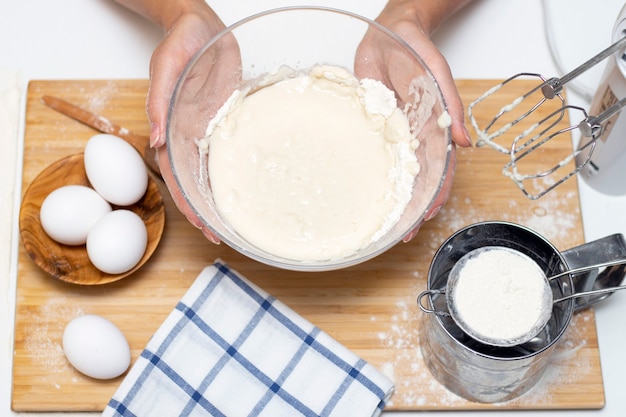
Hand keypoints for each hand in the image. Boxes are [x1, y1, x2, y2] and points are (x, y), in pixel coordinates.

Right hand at [143, 3, 227, 243]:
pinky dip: (233, 169)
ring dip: (218, 194)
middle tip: (220, 235)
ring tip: (234, 220)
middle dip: (204, 208)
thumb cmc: (181, 41)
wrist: (202, 27)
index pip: (176, 174)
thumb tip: (155, 140)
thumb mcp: (166, 65)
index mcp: (171, 126)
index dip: (186, 201)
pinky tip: (245, 185)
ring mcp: (208, 128)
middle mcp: (189, 133)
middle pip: (194, 179)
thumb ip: (159, 100)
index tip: (201, 225)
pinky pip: (229, 149)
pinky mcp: (225, 119)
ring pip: (211, 169)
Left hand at [357, 0, 471, 240]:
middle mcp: (415, 133)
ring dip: (396, 195)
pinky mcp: (375, 124)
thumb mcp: (438, 73)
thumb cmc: (416, 47)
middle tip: (404, 231)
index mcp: (434, 125)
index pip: (439, 167)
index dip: (436, 193)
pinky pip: (375, 151)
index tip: (426, 216)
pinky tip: (367, 187)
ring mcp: (395, 130)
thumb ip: (452, 105)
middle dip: (414, 204)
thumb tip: (465, 142)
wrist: (388, 31)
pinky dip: (375, 171)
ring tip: (388, 220)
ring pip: (397, 169)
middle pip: (418, 176)